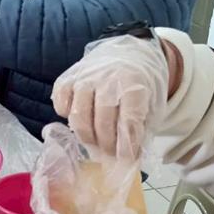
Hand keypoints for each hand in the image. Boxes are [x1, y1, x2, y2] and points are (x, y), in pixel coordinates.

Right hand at [51, 33, 169, 161]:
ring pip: (79, 116)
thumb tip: (128, 160)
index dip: (127, 144)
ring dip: (87, 136)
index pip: (129, 120)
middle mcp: (107, 78)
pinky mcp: (67, 78)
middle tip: (111, 152)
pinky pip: (61, 103)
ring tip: (95, 141)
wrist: (128, 54)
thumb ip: (141, 130)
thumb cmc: (140, 86)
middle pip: (102, 121)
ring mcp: (84, 77)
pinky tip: (80, 118)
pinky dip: (67, 115)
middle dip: (107, 144)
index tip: (127, 158)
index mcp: (134, 82)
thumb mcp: (152, 105)